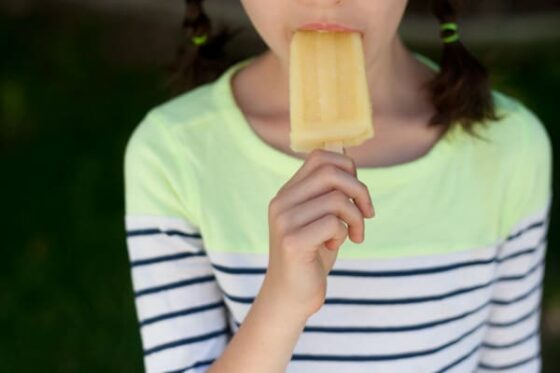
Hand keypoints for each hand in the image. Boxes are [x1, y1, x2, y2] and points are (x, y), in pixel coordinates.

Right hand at [263, 149, 374, 318]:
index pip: (319, 157)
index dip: (347, 167)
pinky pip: (334, 223)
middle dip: (360, 191)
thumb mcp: (322, 217)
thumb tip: (345, 149)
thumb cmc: (312, 255)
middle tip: (368, 214)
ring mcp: (284, 221)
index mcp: (287, 192)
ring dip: (356, 218)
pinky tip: (334, 247)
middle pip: (331, 173)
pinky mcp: (292, 242)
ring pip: (337, 200)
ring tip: (354, 235)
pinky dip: (344, 234)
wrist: (291, 295)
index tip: (356, 193)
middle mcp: (281, 202)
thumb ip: (329, 190)